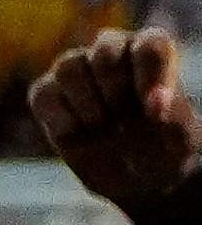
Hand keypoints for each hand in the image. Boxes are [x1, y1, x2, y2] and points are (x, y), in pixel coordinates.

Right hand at [27, 24, 193, 211]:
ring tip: (103, 128)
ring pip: (69, 67)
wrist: (133, 179)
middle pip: (105, 48)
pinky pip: (43, 94)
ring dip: (89, 106)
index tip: (154, 111)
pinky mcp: (47, 94)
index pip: (151, 45)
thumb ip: (176, 121)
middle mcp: (111, 55)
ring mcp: (75, 71)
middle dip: (116, 89)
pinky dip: (62, 120)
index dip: (151, 73)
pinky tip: (79, 135)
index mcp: (151, 58)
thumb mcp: (181, 142)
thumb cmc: (164, 151)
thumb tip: (158, 103)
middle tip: (125, 121)